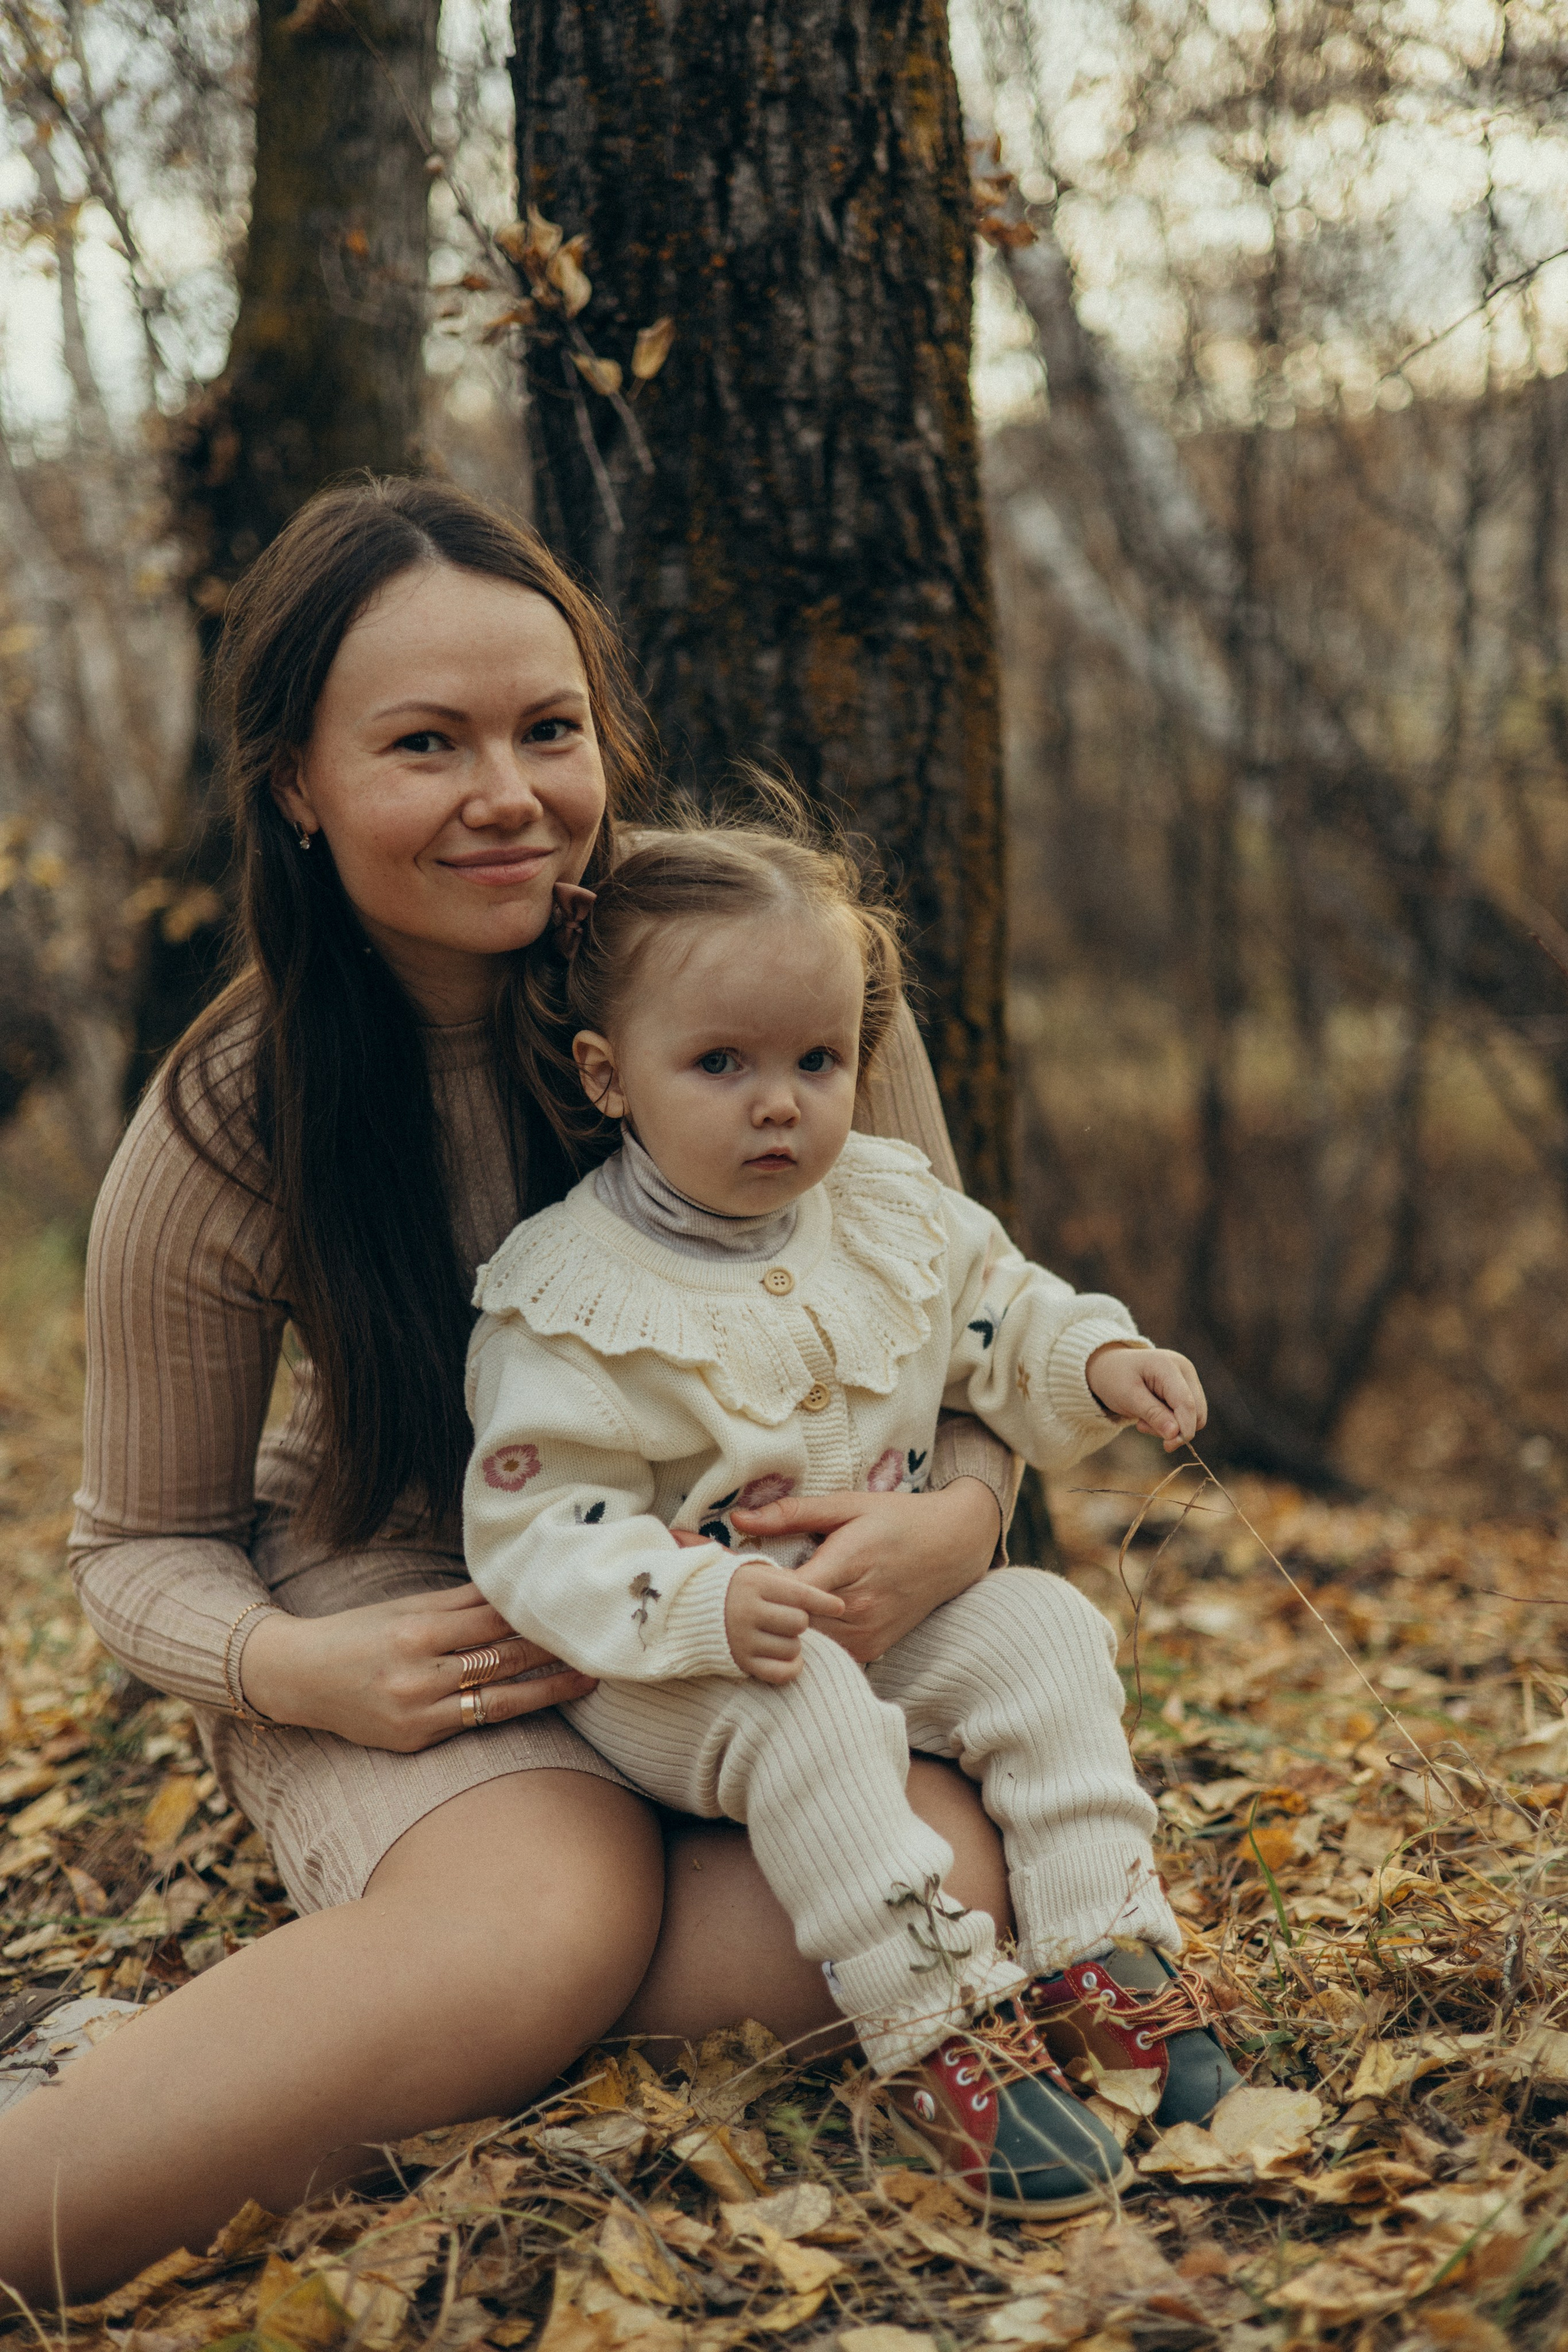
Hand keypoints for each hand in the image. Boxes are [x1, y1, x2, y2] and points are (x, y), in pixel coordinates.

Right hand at [240, 1582, 597, 1751]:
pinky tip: (540, 1701)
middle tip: (599, 1643)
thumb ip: (461, 1601)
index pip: (492, 1621)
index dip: (537, 1616)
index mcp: (415, 1630)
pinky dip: (510, 1710)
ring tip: (587, 1681)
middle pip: (502, 1660)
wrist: (296, 1678)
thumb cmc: (356, 1633)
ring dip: (547, 1689)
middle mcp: (418, 1674)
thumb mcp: (404, 1606)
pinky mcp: (416, 1740)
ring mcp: (417, 1713)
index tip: (576, 1608)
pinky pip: (474, 1723)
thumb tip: (514, 1586)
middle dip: (552, 1652)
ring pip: (498, 1699)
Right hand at [723, 1559, 844, 1684]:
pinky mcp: (740, 1662)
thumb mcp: (757, 1572)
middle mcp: (747, 1611)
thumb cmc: (735, 1587)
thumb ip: (787, 1580)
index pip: (800, 1593)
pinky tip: (788, 1658)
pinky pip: (780, 1673)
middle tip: (789, 1618)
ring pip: (792, 1648)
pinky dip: (791, 1668)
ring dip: (794, 1643)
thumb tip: (823, 1596)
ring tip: (779, 1634)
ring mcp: (742, 1639)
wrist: (690, 1608)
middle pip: (799, 1623)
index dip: (824, 1601)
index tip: (839, 1606)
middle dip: (801, 1621)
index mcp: (754, 1584)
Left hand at [728, 1478, 1002, 1662]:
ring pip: (804, 1643)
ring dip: (780, 1628)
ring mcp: (867, 1634)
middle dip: (760, 1610)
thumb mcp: (846, 1505)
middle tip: (733, 1596)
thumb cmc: (897, 1519)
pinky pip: (826, 1652)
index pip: (785, 1591)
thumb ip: (790, 1513)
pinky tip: (795, 1621)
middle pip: (788, 1621)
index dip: (752, 1586)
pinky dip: (807, 1639)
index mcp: (848, 1565)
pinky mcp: (872, 1649)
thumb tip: (738, 1518)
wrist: (953, 1546)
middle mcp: (858, 1608)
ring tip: (760, 1608)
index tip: (731, 1574)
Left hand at [1086, 1343, 1206, 1451]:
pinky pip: (1189, 1414)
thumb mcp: (1127, 1397)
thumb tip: (1175, 1434)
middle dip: (1174, 1428)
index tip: (1169, 1446)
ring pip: (1195, 1415)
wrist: (1110, 1367)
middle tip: (1142, 1426)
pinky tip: (1151, 1416)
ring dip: (1172, 1426)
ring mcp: (1188, 1378)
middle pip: (1196, 1411)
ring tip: (1143, 1419)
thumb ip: (1153, 1414)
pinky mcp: (1187, 1388)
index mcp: (1168, 1365)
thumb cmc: (1115, 1379)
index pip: (1186, 1403)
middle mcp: (1184, 1369)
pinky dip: (1172, 1422)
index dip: (1183, 1428)